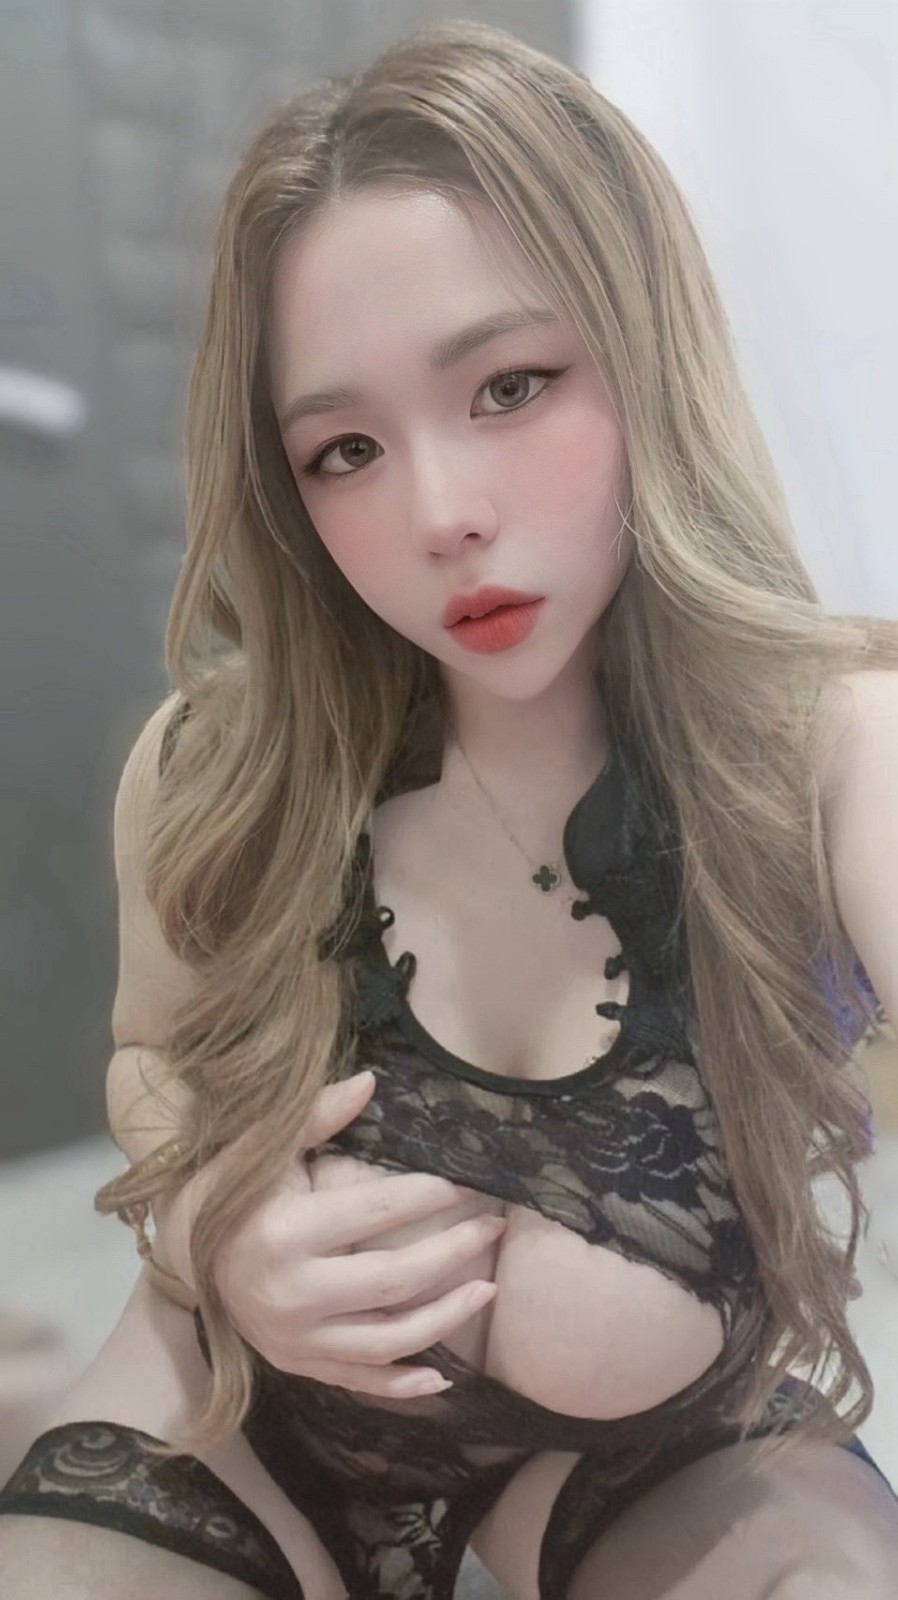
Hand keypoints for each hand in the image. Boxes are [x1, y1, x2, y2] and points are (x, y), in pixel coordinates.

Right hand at [154, 1071, 503, 1398]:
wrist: (184, 1254)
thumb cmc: (231, 1191)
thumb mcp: (263, 1149)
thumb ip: (317, 1116)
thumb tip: (371, 1081)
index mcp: (286, 1233)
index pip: (377, 1213)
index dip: (429, 1196)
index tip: (467, 1182)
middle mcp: (292, 1293)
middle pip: (395, 1279)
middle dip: (454, 1251)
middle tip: (495, 1227)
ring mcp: (296, 1339)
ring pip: (389, 1340)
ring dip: (446, 1317)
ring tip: (487, 1289)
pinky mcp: (299, 1365)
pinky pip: (360, 1381)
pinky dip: (403, 1385)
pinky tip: (443, 1377)